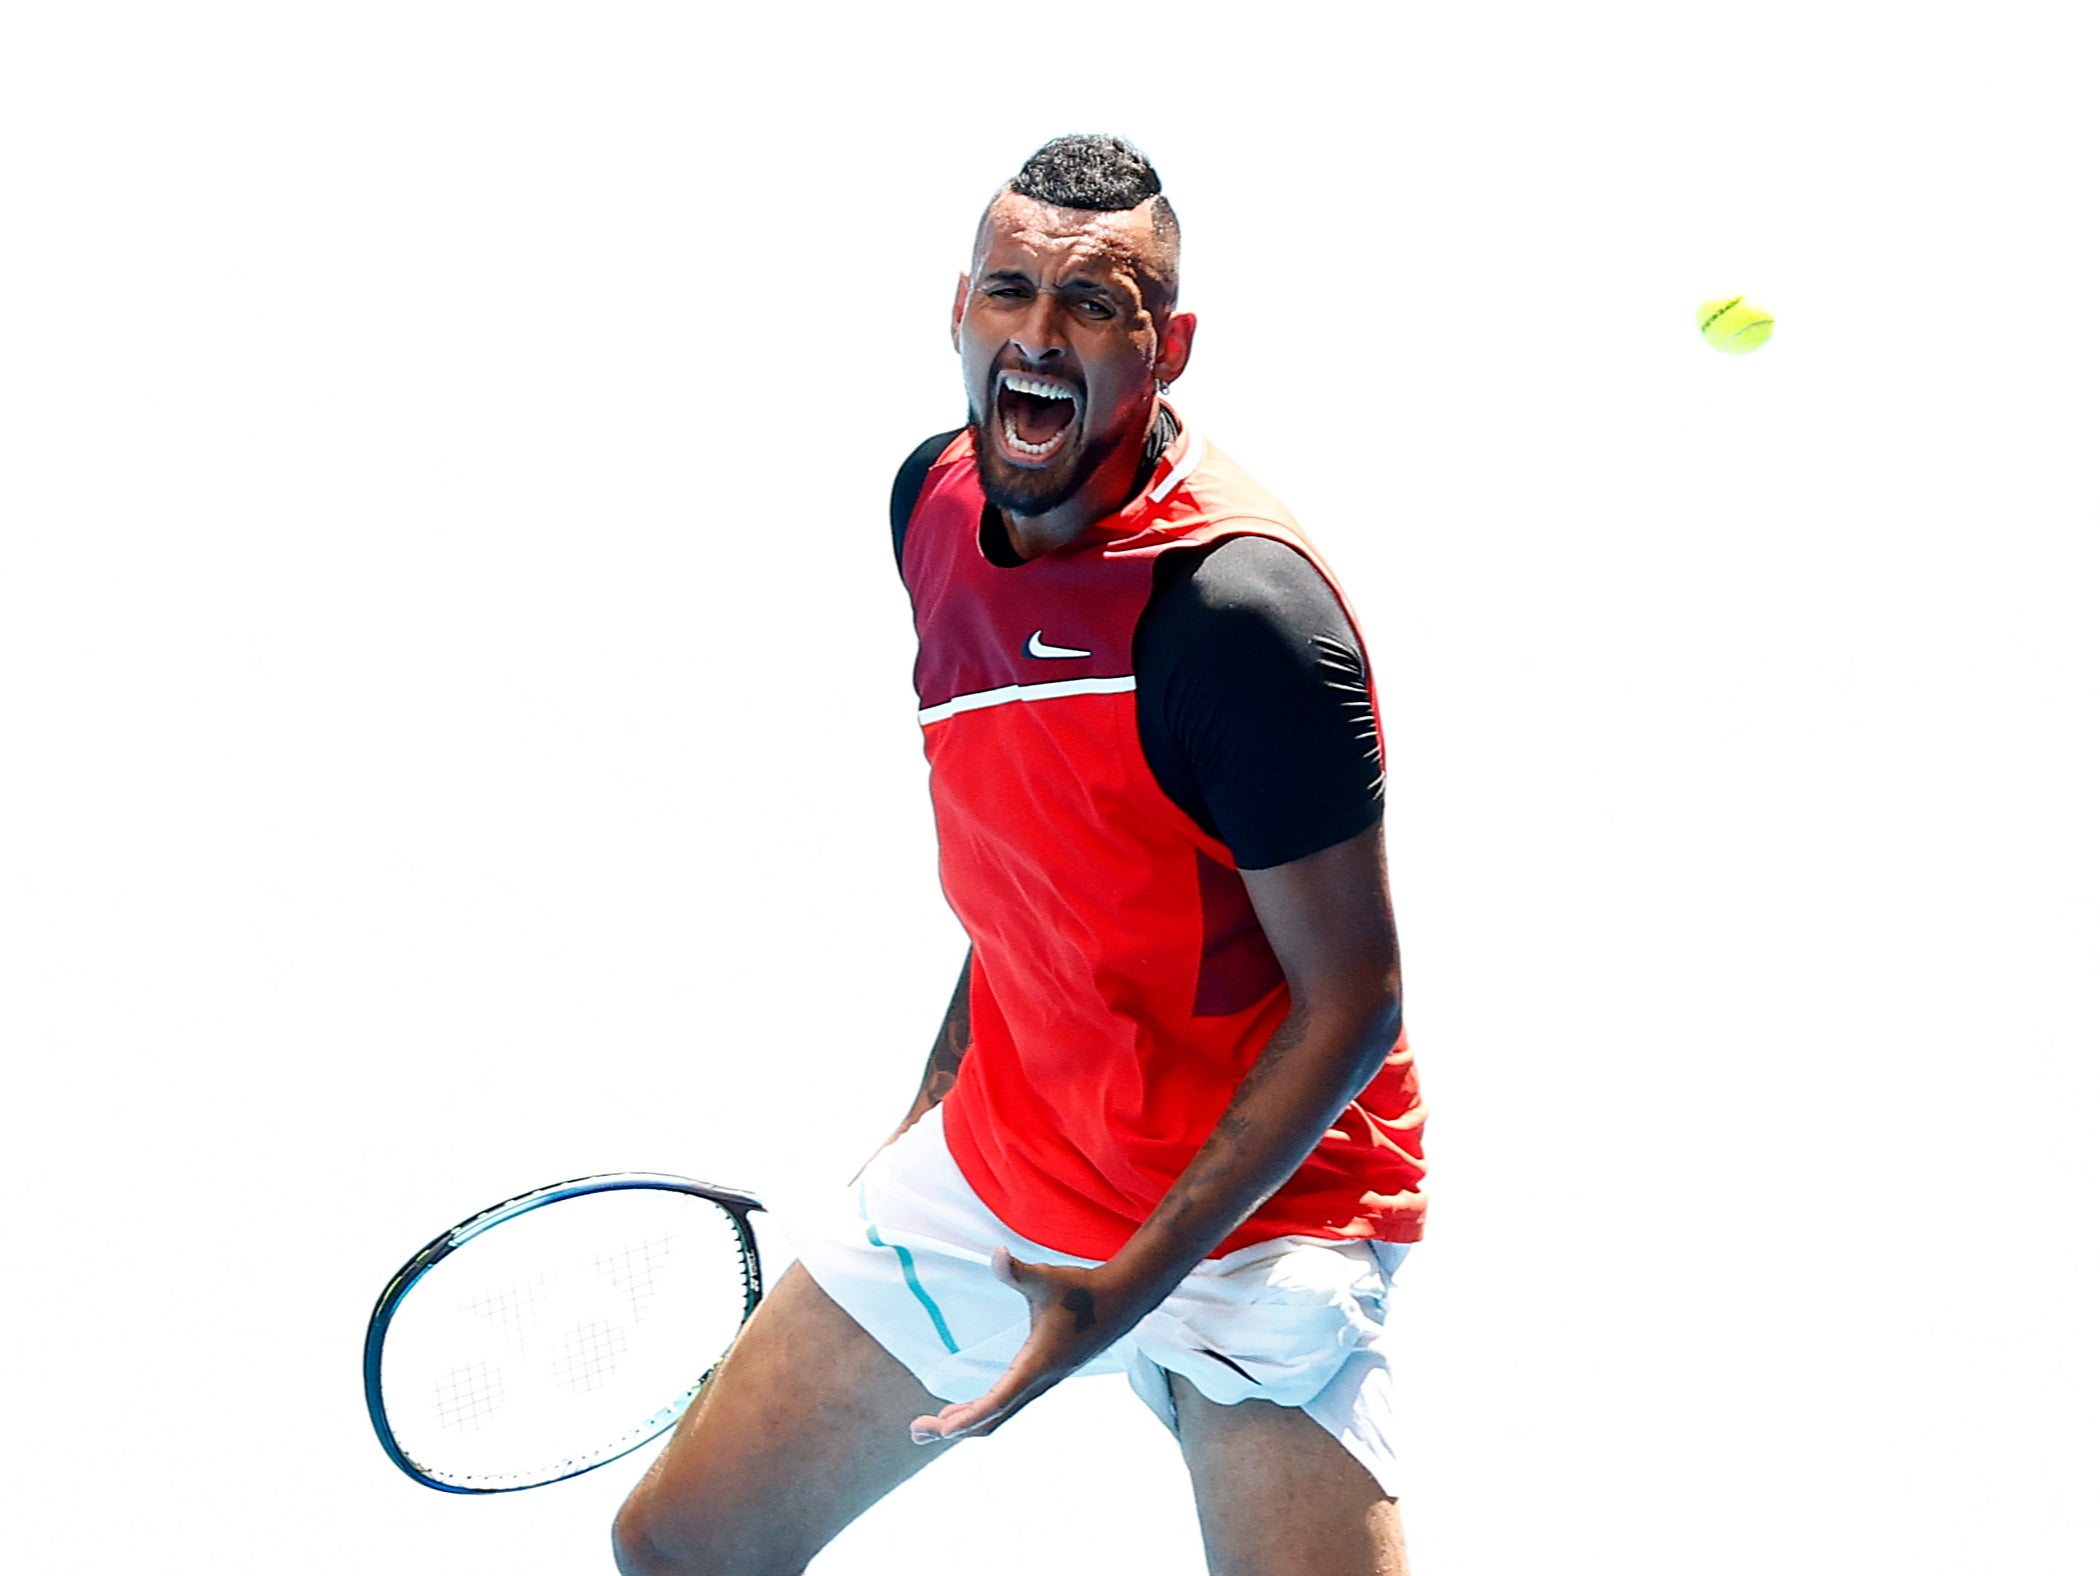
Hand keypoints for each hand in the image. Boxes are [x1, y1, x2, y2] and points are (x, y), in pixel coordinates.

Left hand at [908, 1247, 1149, 1443]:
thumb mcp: (1047, 1278)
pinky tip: (961, 1410)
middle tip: (915, 1430)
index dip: (969, 1415)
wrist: (1120, 1301)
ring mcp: (1040, 1383)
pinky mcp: (1040, 1378)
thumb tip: (996, 1254)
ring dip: (965, 1423)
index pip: (998, 1399)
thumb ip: (1018, 1271)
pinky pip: (1006, 1406)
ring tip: (929, 1427)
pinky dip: (981, 1413)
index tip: (943, 1430)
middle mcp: (1037, 1381)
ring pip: (998, 1416)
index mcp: (1036, 1364)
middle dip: (953, 1427)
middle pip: (991, 1419)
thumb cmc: (1082, 1289)